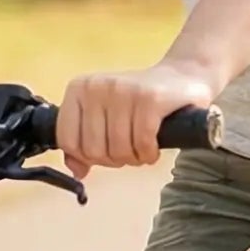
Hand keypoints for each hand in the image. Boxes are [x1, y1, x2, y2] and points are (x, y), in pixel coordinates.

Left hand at [56, 60, 216, 177]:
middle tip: (129, 148)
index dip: (88, 157)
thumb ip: (84, 144)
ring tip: (143, 146)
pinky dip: (149, 154)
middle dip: (114, 159)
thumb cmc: (139, 104)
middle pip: (93, 150)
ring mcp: (124, 91)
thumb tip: (77, 171)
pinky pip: (142, 144)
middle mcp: (98, 86)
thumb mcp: (104, 119)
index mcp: (79, 89)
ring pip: (118, 150)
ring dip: (134, 158)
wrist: (182, 78)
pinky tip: (154, 148)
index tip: (106, 150)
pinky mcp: (150, 99)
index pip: (68, 141)